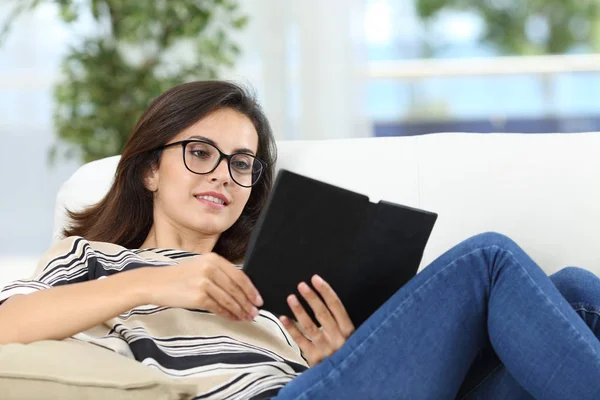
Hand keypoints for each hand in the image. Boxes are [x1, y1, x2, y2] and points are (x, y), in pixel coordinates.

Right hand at [143, 253, 262, 320]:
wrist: (155, 283)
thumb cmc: (178, 278)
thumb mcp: (200, 267)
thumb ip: (219, 274)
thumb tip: (240, 291)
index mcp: (213, 259)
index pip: (239, 275)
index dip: (251, 289)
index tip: (258, 300)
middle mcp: (210, 268)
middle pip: (236, 289)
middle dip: (247, 303)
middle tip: (255, 313)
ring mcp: (204, 281)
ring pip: (229, 299)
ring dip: (239, 311)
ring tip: (246, 318)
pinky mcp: (198, 296)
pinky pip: (218, 307)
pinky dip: (227, 314)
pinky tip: (232, 318)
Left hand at [279, 275, 354, 366]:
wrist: (347, 380)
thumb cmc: (346, 352)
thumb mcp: (349, 337)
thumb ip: (339, 322)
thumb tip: (323, 299)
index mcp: (349, 330)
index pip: (337, 306)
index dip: (325, 291)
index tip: (316, 279)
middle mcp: (338, 338)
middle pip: (322, 313)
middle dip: (311, 298)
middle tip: (301, 285)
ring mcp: (325, 349)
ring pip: (310, 326)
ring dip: (299, 310)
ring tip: (291, 298)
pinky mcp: (314, 358)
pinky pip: (300, 341)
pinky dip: (291, 329)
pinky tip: (283, 318)